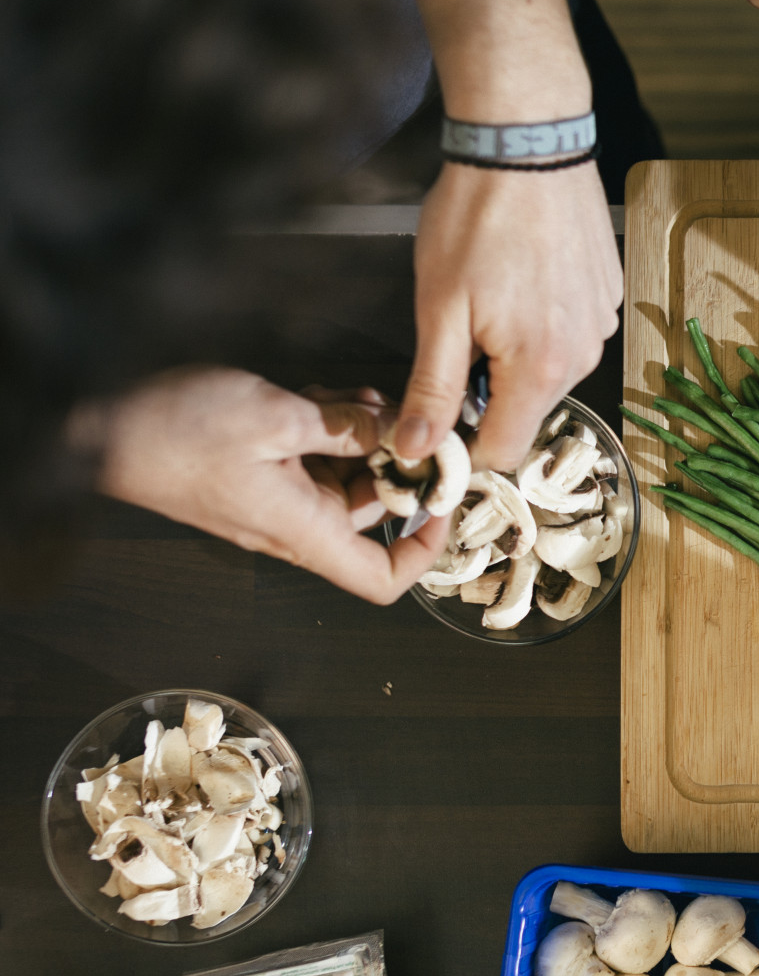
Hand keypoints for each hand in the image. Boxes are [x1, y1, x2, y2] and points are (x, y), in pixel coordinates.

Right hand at [88, 367, 448, 602]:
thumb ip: (344, 428)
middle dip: (397, 465)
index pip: (381, 579)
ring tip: (363, 398)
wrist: (97, 423)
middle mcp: (295, 522)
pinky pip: (313, 456)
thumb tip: (395, 434)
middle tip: (411, 419)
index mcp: (303, 529)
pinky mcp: (258, 470)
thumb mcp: (275, 418)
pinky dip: (331, 427)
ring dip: (364, 436)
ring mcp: (275, 496)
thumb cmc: (175, 431)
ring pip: (346, 474)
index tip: (444, 505)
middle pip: (372, 511)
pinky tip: (330, 396)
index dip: (423, 553)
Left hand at [404, 162, 619, 471]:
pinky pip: (570, 336)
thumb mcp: (440, 308)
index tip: (434, 420)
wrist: (528, 144)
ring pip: (548, 373)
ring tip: (490, 299)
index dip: (462, 448)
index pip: (504, 452)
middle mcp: (582, 355)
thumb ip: (432, 388)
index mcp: (539, 368)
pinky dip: (542, 325)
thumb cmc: (477, 218)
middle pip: (527, 411)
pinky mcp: (607, 297)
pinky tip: (521, 280)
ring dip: (515, 357)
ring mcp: (600, 325)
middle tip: (456, 337)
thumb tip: (415, 450)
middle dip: (488, 394)